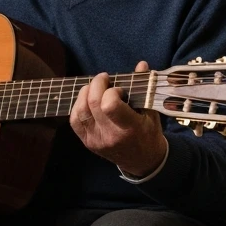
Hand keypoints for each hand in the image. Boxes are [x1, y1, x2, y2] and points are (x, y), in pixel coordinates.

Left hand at [70, 60, 166, 175]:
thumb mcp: (151, 111)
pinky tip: (86, 100)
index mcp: (130, 128)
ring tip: (94, 87)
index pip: (110, 106)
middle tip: (104, 79)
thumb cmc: (148, 133)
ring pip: (80, 111)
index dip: (111, 91)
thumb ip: (144, 88)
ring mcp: (96, 141)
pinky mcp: (88, 143)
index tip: (118, 88)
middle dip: (96, 84)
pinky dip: (78, 106)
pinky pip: (74, 121)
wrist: (142, 161)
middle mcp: (110, 136)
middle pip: (93, 104)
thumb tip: (141, 65)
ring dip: (84, 93)